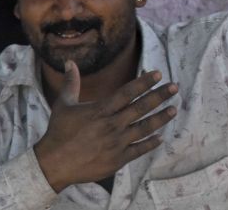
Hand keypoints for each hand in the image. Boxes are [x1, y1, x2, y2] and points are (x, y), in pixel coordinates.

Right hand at [34, 61, 178, 192]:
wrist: (52, 165)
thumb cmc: (58, 133)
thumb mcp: (63, 105)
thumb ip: (71, 83)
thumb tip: (69, 62)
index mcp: (100, 110)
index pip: (127, 92)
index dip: (144, 82)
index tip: (159, 74)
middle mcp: (111, 125)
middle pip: (141, 108)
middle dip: (160, 96)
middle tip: (175, 87)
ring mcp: (116, 143)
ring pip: (144, 128)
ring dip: (161, 118)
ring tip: (174, 110)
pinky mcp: (117, 159)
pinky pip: (139, 150)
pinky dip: (151, 143)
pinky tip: (161, 137)